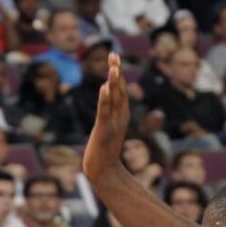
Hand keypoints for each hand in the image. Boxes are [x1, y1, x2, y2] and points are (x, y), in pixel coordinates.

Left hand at [83, 52, 129, 184]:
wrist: (104, 172)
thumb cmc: (104, 152)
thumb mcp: (108, 128)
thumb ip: (109, 112)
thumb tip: (107, 91)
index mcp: (122, 114)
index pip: (120, 90)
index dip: (118, 73)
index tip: (114, 56)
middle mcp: (120, 116)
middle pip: (119, 90)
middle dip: (117, 72)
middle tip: (114, 54)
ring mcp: (113, 123)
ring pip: (114, 99)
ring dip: (114, 83)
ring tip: (113, 67)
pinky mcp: (103, 131)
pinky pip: (104, 112)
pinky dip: (105, 100)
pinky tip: (104, 88)